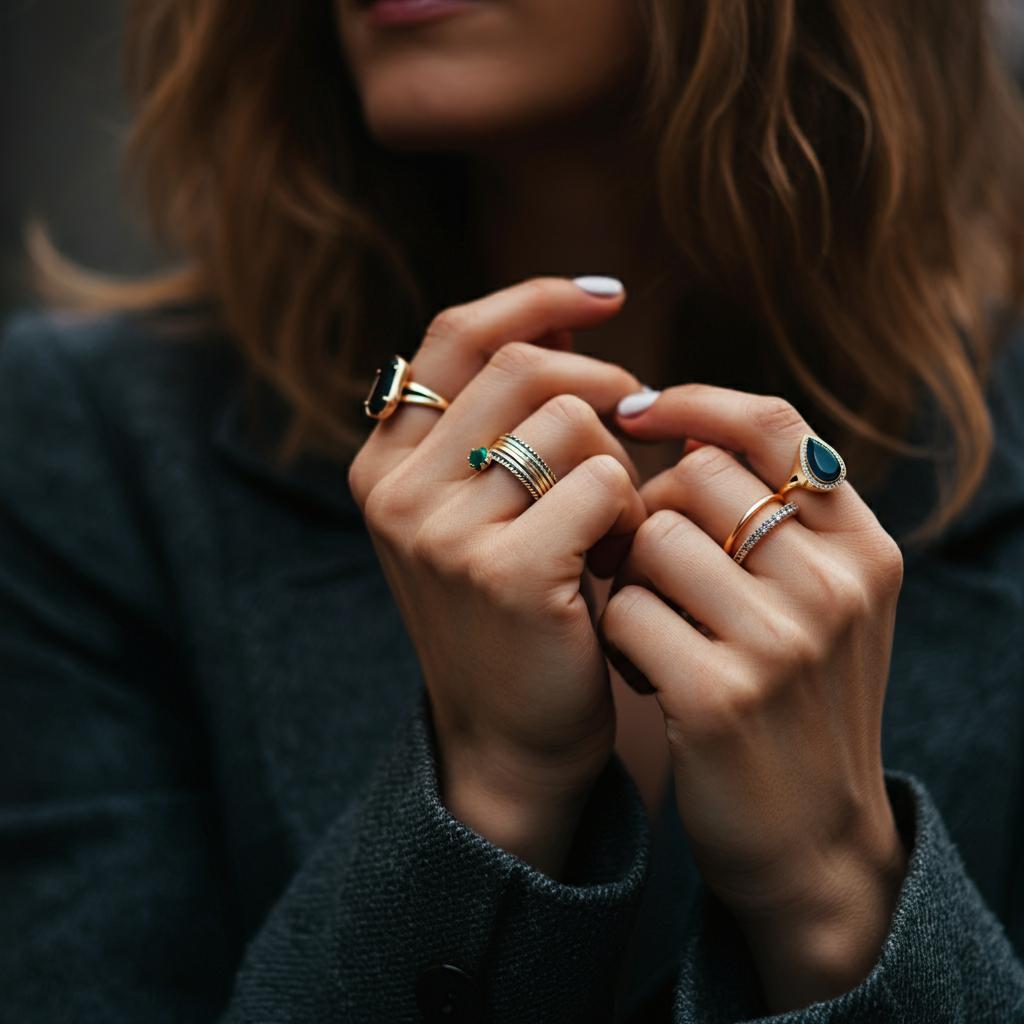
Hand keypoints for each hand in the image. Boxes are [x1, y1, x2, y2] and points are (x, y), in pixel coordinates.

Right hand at [347, 278, 646, 876]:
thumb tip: (566, 317)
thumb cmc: (511, 610)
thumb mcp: (479, 509)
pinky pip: (601, 482)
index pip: (459, 334)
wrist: (509, 735)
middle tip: (637, 427)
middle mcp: (396, 488)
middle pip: (525, 367)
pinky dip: (631, 510)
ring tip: (613, 522)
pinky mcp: (501, 573)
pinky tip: (618, 558)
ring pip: (571, 422)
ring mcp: (441, 531)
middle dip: (602, 386)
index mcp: (385, 461)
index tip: (607, 296)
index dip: (538, 299)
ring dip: (619, 463)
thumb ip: (497, 423)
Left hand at [600, 384, 908, 1010]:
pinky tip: (645, 674)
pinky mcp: (719, 696)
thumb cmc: (797, 702)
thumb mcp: (824, 604)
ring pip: (651, 537)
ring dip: (631, 579)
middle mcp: (833, 586)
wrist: (811, 841)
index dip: (696, 402)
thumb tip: (683, 428)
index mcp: (863, 549)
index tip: (636, 410)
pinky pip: (624, 610)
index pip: (775, 426)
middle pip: (695, 476)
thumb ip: (779, 519)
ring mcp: (781, 642)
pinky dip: (618, 637)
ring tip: (655, 628)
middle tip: (652, 568)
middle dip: (653, 512)